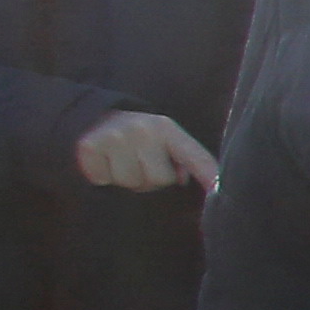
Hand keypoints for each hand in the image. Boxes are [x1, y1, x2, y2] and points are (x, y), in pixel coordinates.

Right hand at [71, 109, 217, 194]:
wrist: (92, 119)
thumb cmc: (138, 139)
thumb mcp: (162, 141)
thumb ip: (182, 160)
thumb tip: (189, 180)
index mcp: (166, 128)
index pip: (194, 156)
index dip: (209, 174)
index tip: (219, 191)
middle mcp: (142, 129)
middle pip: (160, 179)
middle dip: (152, 179)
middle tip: (140, 163)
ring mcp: (115, 136)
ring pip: (132, 183)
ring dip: (127, 179)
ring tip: (122, 162)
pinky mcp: (89, 146)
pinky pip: (104, 180)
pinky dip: (103, 177)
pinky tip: (104, 162)